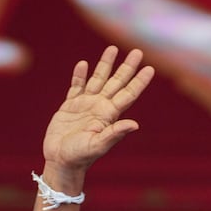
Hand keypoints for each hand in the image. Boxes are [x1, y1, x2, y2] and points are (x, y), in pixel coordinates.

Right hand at [40, 46, 154, 179]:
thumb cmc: (80, 156)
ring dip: (105, 65)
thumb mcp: (98, 145)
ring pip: (98, 79)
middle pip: (116, 82)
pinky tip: (83, 64)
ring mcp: (85, 105)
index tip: (150, 68)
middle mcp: (100, 107)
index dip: (139, 81)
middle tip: (137, 51)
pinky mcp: (69, 106)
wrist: (60, 161)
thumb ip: (115, 133)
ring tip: (112, 49)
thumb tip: (135, 124)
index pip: (128, 94)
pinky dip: (79, 75)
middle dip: (127, 67)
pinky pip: (76, 86)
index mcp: (109, 115)